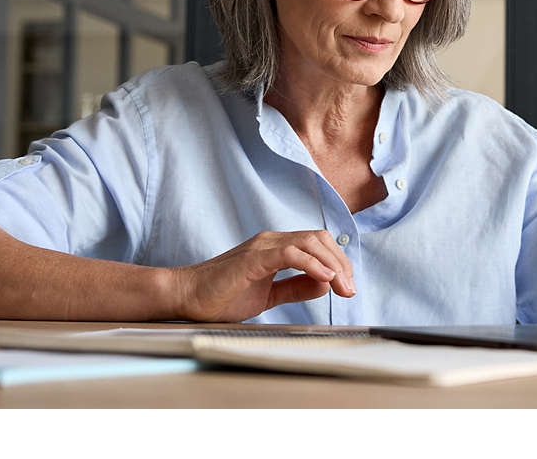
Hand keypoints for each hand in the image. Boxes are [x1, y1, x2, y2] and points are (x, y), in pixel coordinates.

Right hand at [172, 230, 355, 321]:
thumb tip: (325, 284)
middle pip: (319, 239)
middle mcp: (271, 241)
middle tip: (350, 290)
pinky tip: (324, 279)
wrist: (186, 298)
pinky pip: (290, 254)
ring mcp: (262, 247)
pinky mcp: (253, 258)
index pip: (318, 244)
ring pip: (309, 242)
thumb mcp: (269, 295)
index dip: (338, 262)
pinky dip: (312, 264)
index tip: (348, 286)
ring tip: (342, 286)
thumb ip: (295, 287)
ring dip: (332, 265)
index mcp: (276, 248)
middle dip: (341, 264)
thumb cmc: (221, 296)